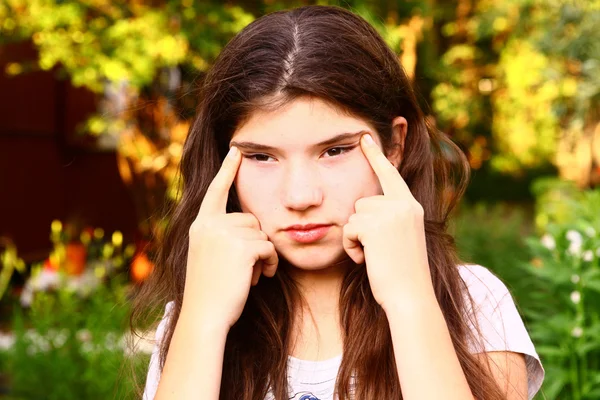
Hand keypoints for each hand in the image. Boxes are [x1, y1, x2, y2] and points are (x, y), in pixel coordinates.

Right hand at [182, 146, 278, 328]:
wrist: (205, 316)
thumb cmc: (210, 292)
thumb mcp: (209, 257)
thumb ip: (221, 236)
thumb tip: (251, 226)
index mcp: (200, 225)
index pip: (215, 191)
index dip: (227, 170)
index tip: (235, 150)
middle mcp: (210, 225)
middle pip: (250, 219)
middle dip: (255, 242)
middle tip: (246, 268)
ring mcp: (225, 234)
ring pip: (262, 233)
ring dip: (263, 255)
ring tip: (250, 275)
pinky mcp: (242, 247)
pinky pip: (269, 247)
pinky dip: (270, 263)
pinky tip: (260, 278)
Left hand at [342, 134, 433, 310]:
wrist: (410, 297)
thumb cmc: (402, 274)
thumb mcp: (401, 239)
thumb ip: (390, 218)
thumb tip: (364, 207)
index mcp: (412, 206)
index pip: (390, 174)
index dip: (376, 156)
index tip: (365, 136)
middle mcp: (404, 205)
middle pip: (362, 202)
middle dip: (361, 227)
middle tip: (378, 250)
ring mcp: (391, 214)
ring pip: (353, 215)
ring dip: (355, 238)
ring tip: (374, 256)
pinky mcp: (376, 225)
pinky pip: (348, 229)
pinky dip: (351, 247)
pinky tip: (368, 260)